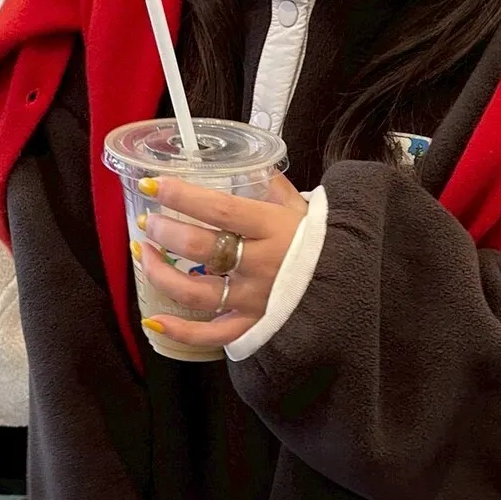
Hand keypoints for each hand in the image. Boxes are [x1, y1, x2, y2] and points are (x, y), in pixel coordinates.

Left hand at [138, 174, 307, 348]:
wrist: (355, 289)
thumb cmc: (324, 245)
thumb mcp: (304, 210)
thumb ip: (275, 188)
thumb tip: (253, 165)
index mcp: (273, 228)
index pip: (218, 208)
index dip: (180, 196)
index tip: (153, 185)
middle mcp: (260, 264)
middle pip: (199, 247)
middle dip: (164, 231)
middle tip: (149, 223)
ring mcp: (254, 299)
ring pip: (194, 291)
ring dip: (160, 273)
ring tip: (145, 256)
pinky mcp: (253, 325)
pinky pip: (210, 335)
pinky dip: (179, 331)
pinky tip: (154, 319)